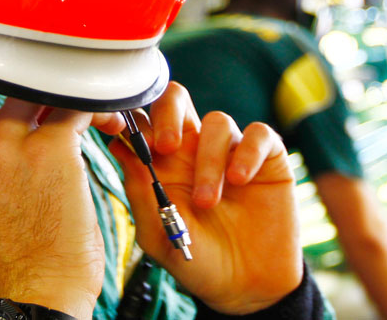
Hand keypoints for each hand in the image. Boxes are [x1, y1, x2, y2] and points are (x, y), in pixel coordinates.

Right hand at [0, 75, 108, 319]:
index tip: (8, 66)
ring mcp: (8, 147)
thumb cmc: (13, 243)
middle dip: (21, 64)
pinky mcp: (51, 151)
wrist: (37, 290)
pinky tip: (108, 123)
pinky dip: (99, 107)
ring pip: (38, 80)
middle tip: (48, 78)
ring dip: (69, 86)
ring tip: (87, 106)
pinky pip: (77, 103)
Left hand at [109, 83, 301, 314]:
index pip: (145, 121)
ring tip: (207, 201)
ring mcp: (231, 150)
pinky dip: (247, 153)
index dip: (138, 123)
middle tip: (167, 147)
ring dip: (209, 160)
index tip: (138, 146)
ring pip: (217, 121)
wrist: (244, 287)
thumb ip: (139, 191)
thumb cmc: (197, 259)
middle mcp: (195, 148)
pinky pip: (259, 134)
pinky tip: (240, 181)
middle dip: (168, 113)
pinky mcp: (267, 157)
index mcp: (164, 162)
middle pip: (177, 99)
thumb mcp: (159, 233)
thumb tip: (119, 147)